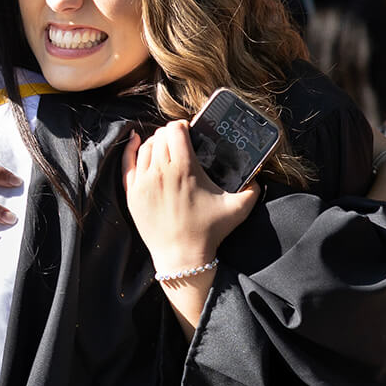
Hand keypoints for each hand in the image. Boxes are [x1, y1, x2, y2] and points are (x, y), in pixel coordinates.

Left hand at [121, 120, 258, 272]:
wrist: (182, 258)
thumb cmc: (209, 232)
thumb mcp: (238, 209)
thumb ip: (253, 189)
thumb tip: (258, 177)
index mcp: (185, 168)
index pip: (176, 130)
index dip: (183, 126)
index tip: (189, 132)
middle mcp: (161, 171)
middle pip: (160, 136)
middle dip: (171, 134)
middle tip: (179, 142)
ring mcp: (144, 182)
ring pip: (145, 146)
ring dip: (155, 142)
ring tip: (165, 148)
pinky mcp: (132, 194)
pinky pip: (128, 162)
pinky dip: (131, 148)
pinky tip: (136, 140)